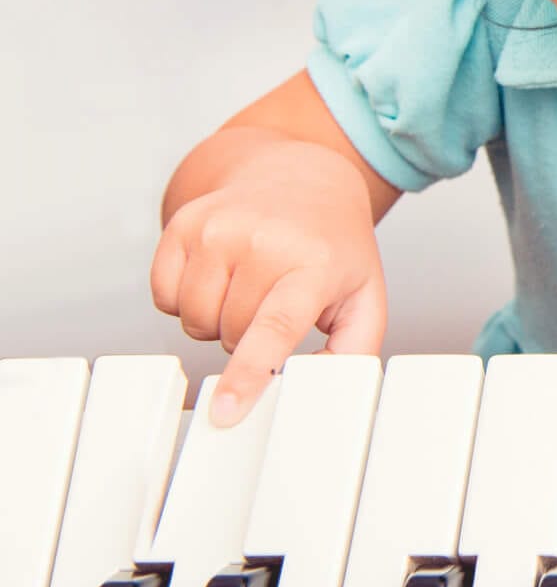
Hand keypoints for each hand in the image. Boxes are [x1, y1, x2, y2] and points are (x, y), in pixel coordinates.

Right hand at [150, 140, 387, 425]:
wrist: (301, 174)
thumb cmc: (331, 244)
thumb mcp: (364, 293)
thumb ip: (353, 350)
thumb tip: (318, 394)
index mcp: (313, 262)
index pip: (275, 327)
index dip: (248, 374)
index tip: (224, 412)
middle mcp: (263, 239)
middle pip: (228, 336)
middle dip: (246, 336)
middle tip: (272, 299)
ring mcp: (218, 226)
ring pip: (192, 319)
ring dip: (215, 317)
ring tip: (247, 284)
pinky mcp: (184, 223)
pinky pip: (163, 296)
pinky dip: (185, 296)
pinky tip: (219, 270)